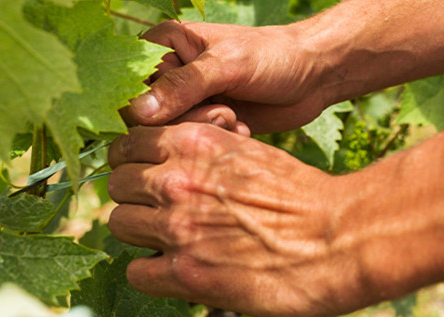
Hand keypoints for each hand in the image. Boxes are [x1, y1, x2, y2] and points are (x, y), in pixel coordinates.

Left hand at [106, 123, 366, 316]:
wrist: (339, 237)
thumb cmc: (304, 195)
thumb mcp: (250, 152)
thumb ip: (207, 152)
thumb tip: (177, 162)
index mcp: (194, 143)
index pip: (126, 143)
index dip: (134, 161)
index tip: (145, 175)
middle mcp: (176, 181)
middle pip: (116, 184)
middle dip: (135, 197)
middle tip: (159, 211)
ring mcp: (177, 227)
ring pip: (119, 225)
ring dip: (142, 234)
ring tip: (172, 241)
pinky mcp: (186, 273)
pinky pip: (136, 272)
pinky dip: (151, 273)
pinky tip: (177, 271)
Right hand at [122, 21, 331, 133]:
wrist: (314, 75)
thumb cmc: (273, 56)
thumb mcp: (228, 65)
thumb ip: (183, 86)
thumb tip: (138, 112)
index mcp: (163, 45)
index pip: (129, 84)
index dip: (147, 107)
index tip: (181, 111)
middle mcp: (168, 73)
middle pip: (145, 116)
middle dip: (184, 121)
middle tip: (222, 112)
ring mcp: (185, 101)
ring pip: (169, 134)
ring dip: (202, 132)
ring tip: (234, 118)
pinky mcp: (204, 123)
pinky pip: (192, 144)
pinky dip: (215, 140)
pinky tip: (242, 129)